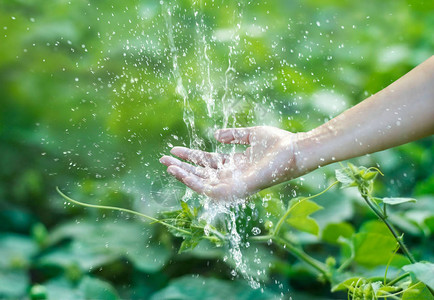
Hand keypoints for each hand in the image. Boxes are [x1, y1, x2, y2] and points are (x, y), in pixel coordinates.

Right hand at [160, 126, 301, 200]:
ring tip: (168, 167)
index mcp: (234, 164)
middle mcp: (232, 176)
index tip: (174, 149)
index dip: (190, 156)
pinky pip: (211, 190)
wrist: (294, 150)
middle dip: (182, 167)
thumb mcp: (251, 134)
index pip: (207, 162)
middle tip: (162, 159)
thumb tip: (214, 135)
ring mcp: (235, 183)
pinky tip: (182, 175)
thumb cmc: (278, 143)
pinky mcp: (238, 188)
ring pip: (203, 183)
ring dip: (185, 176)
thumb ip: (233, 135)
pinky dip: (195, 183)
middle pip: (202, 173)